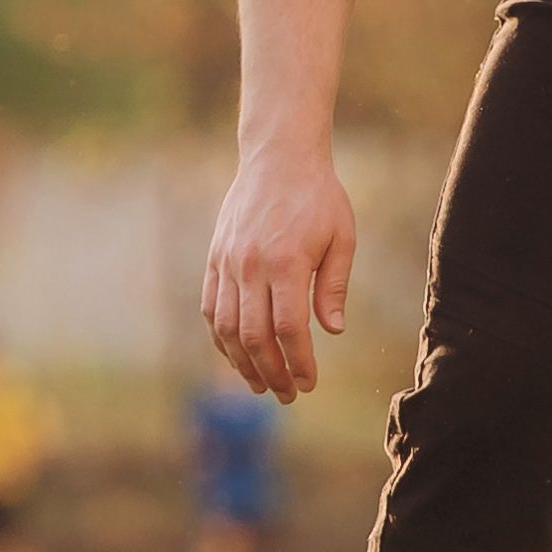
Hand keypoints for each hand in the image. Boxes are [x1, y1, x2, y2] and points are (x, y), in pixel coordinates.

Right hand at [201, 147, 354, 400]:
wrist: (278, 156)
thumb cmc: (318, 197)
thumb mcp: (342, 237)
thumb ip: (334, 286)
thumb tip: (332, 331)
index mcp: (285, 262)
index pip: (288, 328)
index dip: (298, 362)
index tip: (308, 384)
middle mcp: (250, 266)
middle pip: (254, 336)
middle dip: (271, 373)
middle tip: (287, 394)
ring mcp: (227, 262)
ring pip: (225, 328)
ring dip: (242, 363)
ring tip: (260, 384)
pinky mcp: (215, 258)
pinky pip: (210, 308)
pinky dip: (220, 337)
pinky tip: (236, 355)